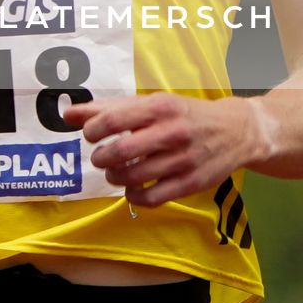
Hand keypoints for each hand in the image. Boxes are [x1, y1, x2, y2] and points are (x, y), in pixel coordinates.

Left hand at [63, 94, 263, 209]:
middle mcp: (172, 133)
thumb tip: (66, 113)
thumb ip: (108, 109)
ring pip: (134, 177)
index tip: (91, 135)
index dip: (92, 130)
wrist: (236, 131)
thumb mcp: (150, 104)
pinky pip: (152, 198)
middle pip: (120, 151)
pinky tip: (132, 188)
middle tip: (101, 157)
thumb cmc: (183, 115)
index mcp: (159, 108)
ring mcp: (183, 160)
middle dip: (101, 157)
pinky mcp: (191, 184)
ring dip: (114, 177)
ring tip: (115, 172)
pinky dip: (134, 196)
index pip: (112, 120)